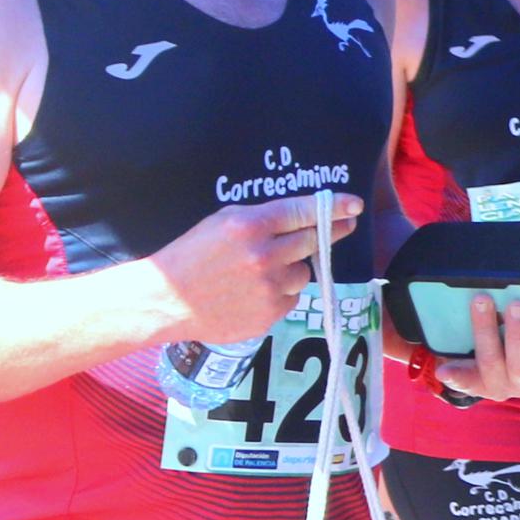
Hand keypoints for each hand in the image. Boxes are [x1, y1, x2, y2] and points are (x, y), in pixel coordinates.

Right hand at [152, 195, 332, 345]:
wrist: (164, 301)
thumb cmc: (191, 256)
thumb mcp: (220, 222)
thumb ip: (262, 218)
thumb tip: (303, 216)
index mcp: (249, 226)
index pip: (303, 211)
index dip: (333, 207)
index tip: (354, 206)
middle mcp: (264, 256)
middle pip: (312, 241)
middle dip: (326, 235)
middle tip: (341, 228)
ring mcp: (268, 287)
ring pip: (303, 272)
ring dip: (291, 269)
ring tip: (259, 272)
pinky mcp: (269, 314)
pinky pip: (291, 297)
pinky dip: (280, 293)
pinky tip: (253, 293)